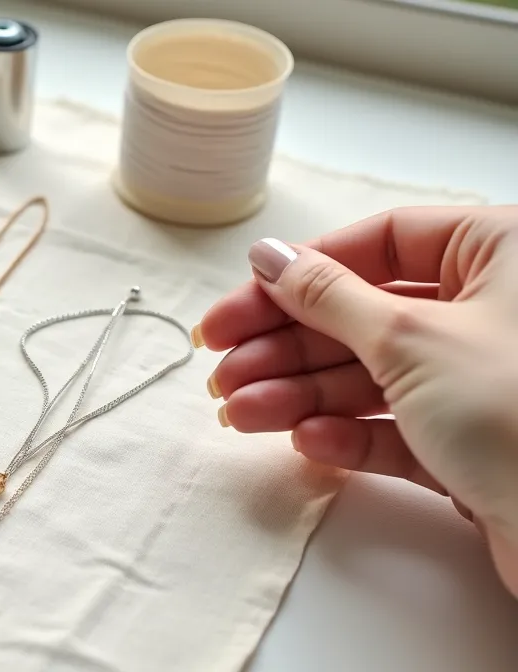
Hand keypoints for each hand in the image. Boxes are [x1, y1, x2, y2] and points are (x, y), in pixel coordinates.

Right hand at [194, 206, 517, 595]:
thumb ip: (328, 296)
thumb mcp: (409, 337)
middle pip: (364, 313)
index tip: (239, 305)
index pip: (380, 243)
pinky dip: (349, 435)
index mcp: (503, 252)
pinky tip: (306, 442)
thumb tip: (273, 258)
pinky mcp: (477, 444)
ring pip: (373, 375)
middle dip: (286, 348)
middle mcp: (498, 309)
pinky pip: (398, 427)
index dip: (299, 275)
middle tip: (222, 370)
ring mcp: (486, 380)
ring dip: (301, 396)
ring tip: (241, 416)